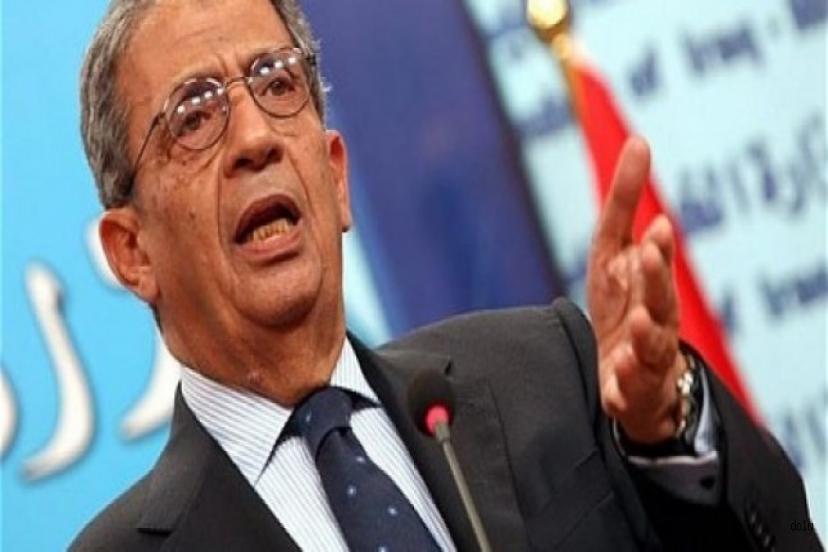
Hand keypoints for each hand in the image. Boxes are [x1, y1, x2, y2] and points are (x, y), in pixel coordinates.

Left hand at [586, 136, 686, 443]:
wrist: (631, 375)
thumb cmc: (624, 304)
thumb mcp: (614, 252)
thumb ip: (624, 202)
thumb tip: (639, 140)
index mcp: (647, 283)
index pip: (650, 259)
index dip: (655, 245)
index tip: (656, 224)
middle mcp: (654, 318)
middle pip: (659, 299)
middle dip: (655, 277)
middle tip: (649, 252)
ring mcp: (645, 356)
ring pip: (652, 345)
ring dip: (646, 332)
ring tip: (637, 322)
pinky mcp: (631, 391)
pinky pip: (629, 391)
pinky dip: (624, 384)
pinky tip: (616, 377)